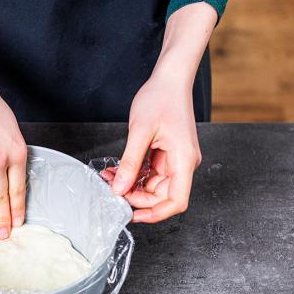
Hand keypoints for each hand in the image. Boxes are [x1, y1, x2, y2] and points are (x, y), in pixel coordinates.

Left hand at [106, 71, 200, 222]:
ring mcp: (175, 160)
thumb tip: (119, 189)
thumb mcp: (140, 131)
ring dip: (131, 185)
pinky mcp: (166, 155)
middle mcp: (183, 163)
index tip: (134, 215)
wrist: (169, 79)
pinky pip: (149, 173)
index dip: (156, 213)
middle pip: (162, 196)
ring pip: (153, 186)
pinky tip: (116, 170)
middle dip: (136, 197)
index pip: (177, 200)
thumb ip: (131, 162)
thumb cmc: (161, 98)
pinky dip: (133, 174)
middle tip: (112, 190)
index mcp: (184, 160)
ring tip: (109, 177)